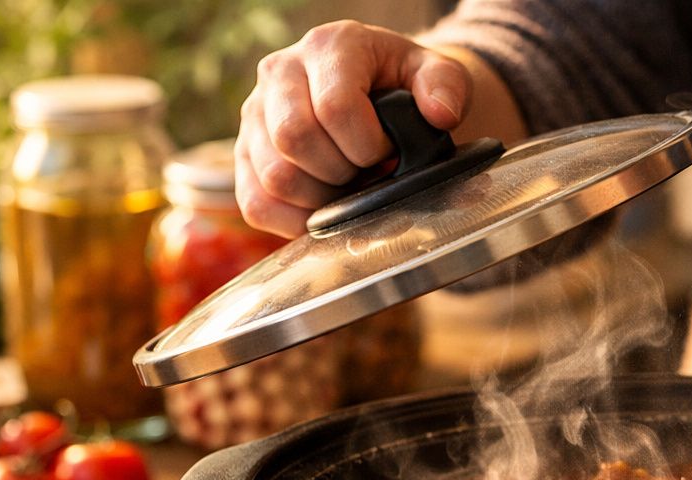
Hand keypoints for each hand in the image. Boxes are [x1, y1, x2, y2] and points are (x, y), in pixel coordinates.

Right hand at [235, 20, 472, 237]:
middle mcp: (280, 71)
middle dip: (343, 172)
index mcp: (329, 47)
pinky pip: (255, 203)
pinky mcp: (244, 152)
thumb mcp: (435, 73)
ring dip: (320, 198)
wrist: (376, 92)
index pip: (334, 108)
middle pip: (294, 139)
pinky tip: (323, 211)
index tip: (389, 153)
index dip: (369, 146)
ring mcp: (256, 112)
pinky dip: (292, 221)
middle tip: (367, 173)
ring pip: (274, 175)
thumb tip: (440, 114)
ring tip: (347, 187)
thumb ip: (446, 85)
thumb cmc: (404, 85)